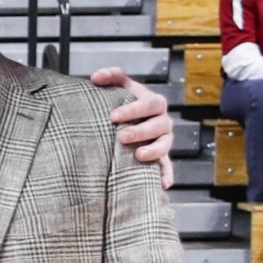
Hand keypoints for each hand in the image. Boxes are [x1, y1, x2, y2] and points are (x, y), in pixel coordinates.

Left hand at [90, 66, 174, 190]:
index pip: (149, 104)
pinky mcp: (162, 159)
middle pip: (158, 125)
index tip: (113, 116)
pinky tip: (162, 184)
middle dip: (141, 131)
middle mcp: (162, 122)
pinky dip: (166, 175)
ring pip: (165, 146)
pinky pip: (167, 167)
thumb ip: (111, 77)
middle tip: (121, 136)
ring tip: (138, 156)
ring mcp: (164, 141)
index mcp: (154, 104)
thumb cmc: (125, 103)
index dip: (133, 109)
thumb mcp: (120, 87)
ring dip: (153, 151)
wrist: (130, 122)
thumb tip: (95, 77)